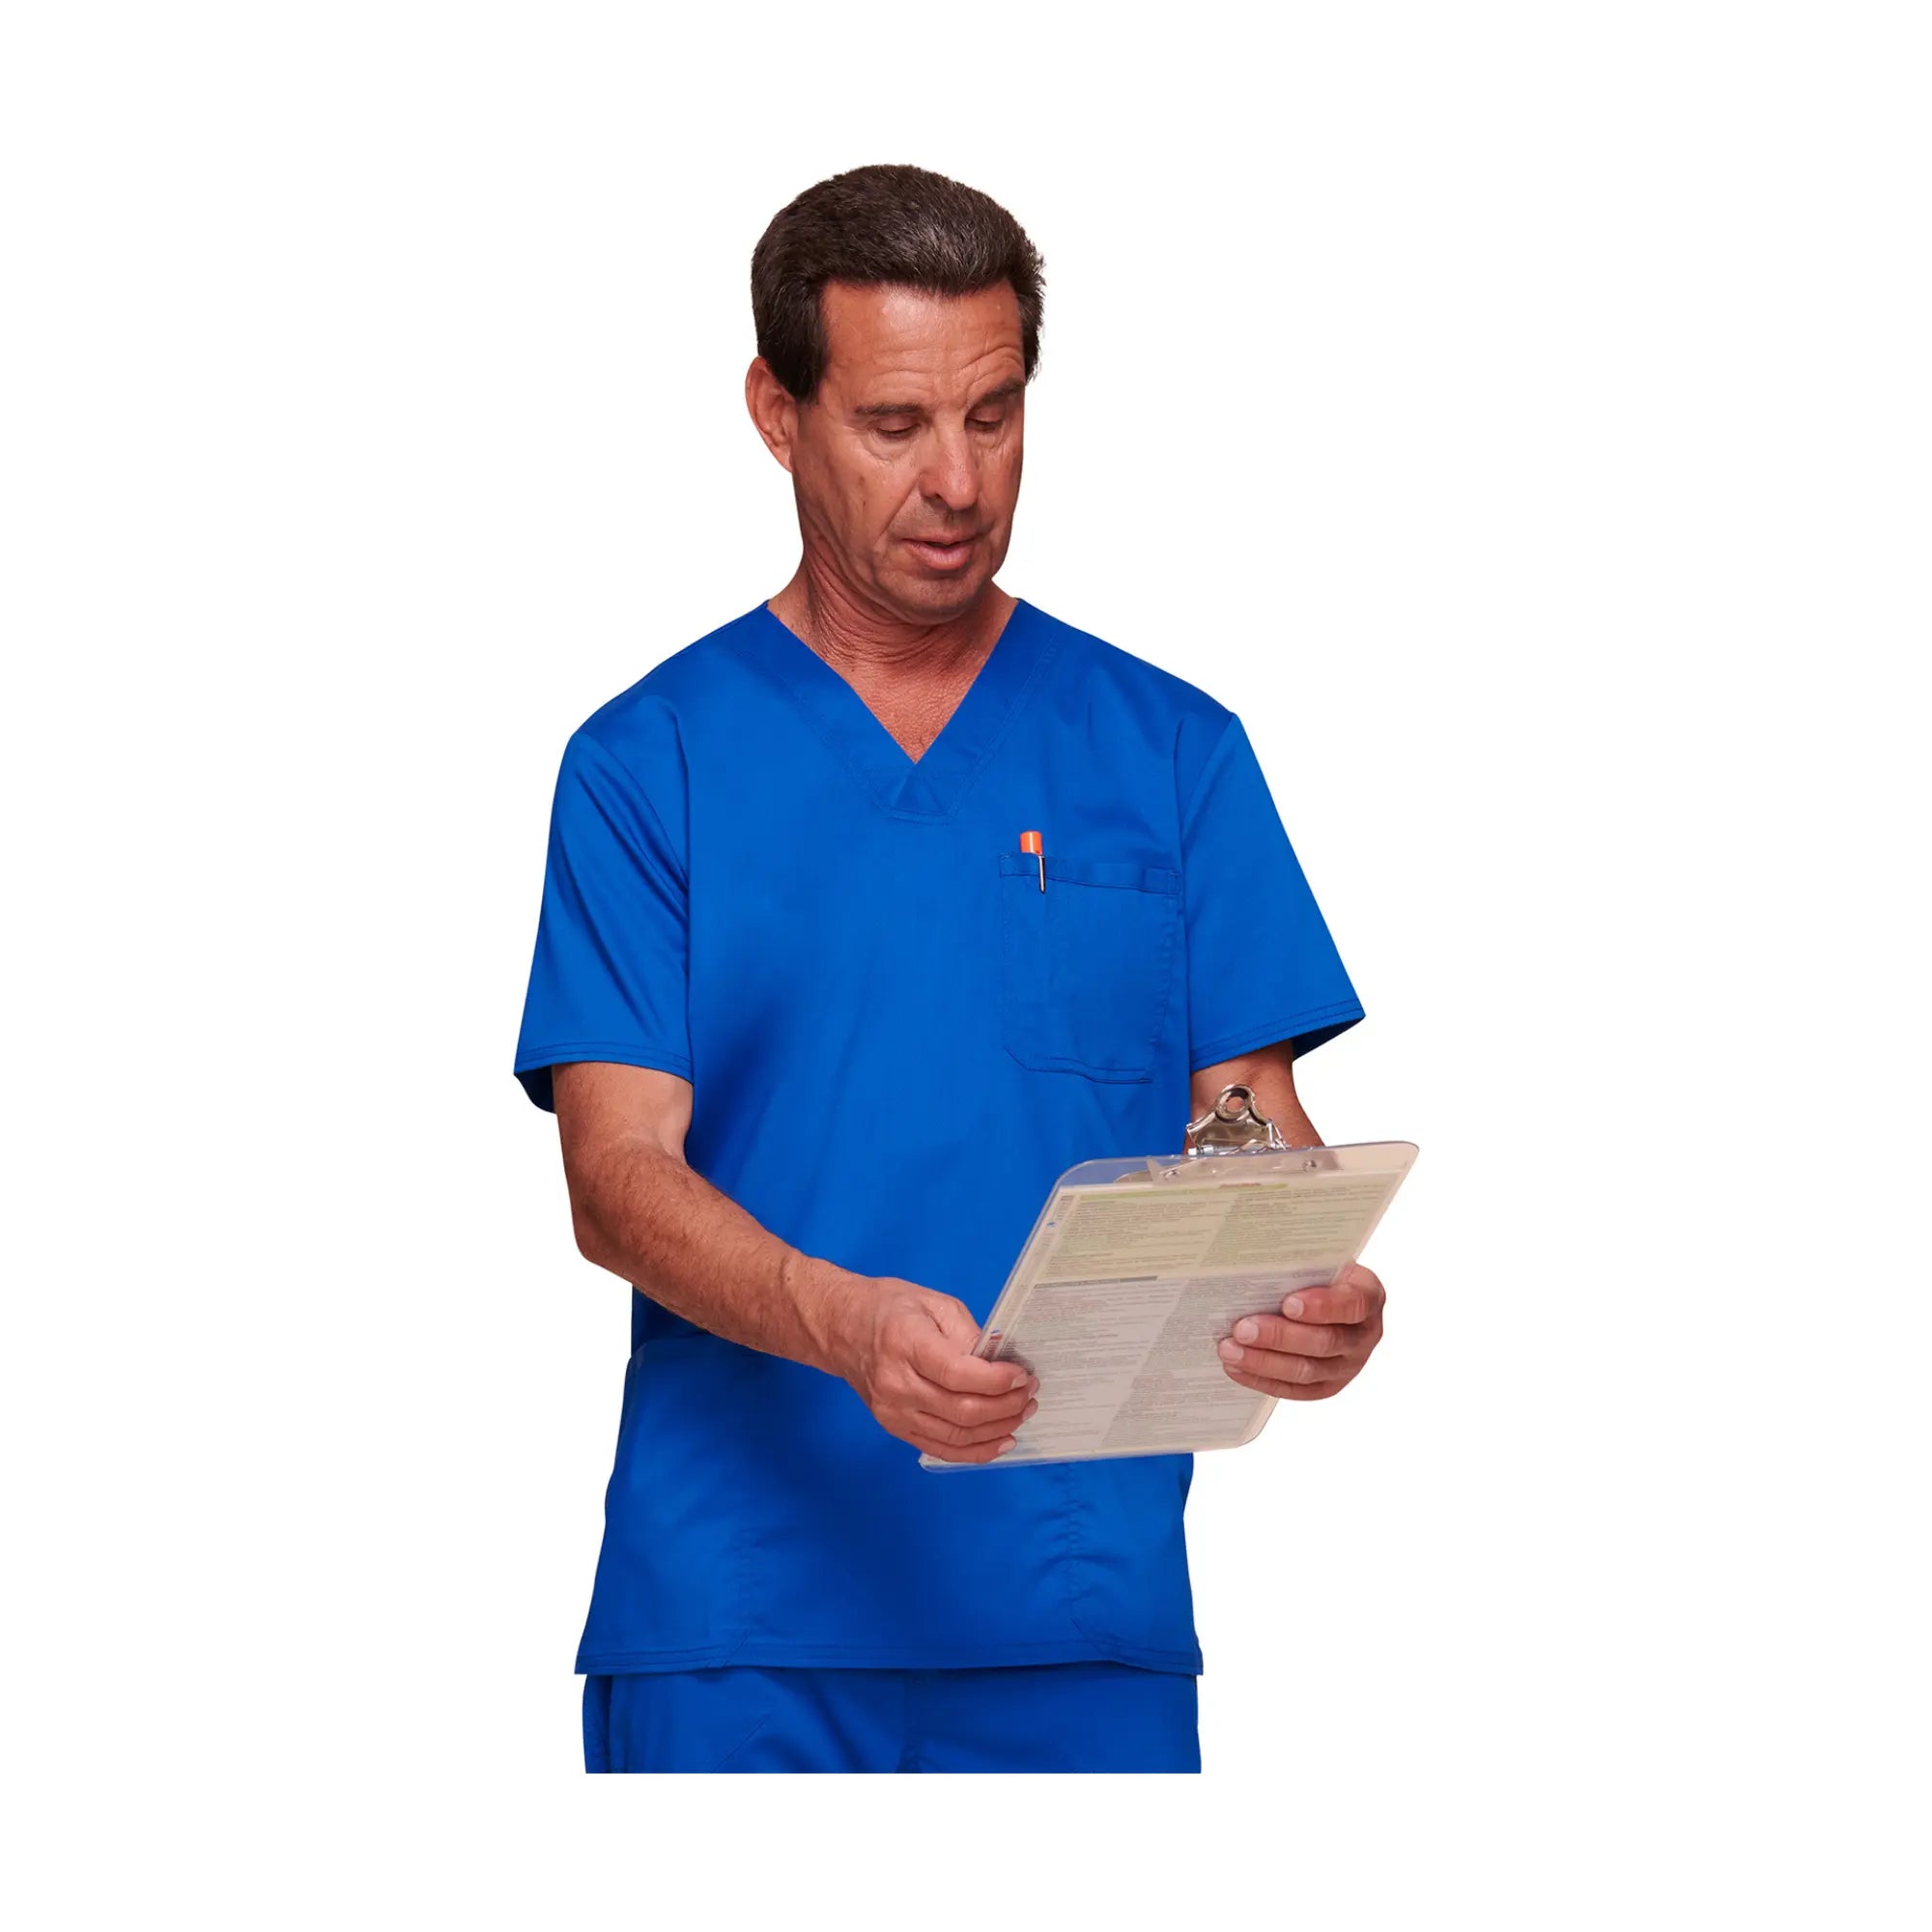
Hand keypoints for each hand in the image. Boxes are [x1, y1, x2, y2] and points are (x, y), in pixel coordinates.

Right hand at [830, 1276, 1038, 1462]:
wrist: (840, 1329)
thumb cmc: (888, 1308)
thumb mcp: (932, 1302)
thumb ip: (967, 1333)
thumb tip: (1001, 1360)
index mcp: (905, 1343)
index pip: (958, 1373)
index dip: (997, 1380)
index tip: (1023, 1375)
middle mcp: (896, 1383)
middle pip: (961, 1410)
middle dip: (1006, 1406)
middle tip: (1030, 1393)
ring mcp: (893, 1412)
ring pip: (956, 1435)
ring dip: (997, 1429)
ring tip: (1022, 1413)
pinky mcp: (895, 1428)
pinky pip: (941, 1449)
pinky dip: (975, 1451)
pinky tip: (1000, 1440)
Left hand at [1215, 1262, 1384, 1400]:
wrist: (1330, 1298)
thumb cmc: (1320, 1273)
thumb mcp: (1320, 1260)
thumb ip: (1299, 1262)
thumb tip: (1253, 1264)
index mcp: (1368, 1296)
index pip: (1352, 1304)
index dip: (1322, 1307)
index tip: (1288, 1304)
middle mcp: (1364, 1335)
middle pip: (1324, 1342)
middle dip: (1279, 1337)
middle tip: (1242, 1329)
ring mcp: (1348, 1365)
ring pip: (1307, 1370)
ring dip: (1263, 1362)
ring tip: (1230, 1350)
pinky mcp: (1327, 1386)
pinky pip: (1295, 1390)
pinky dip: (1262, 1379)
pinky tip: (1236, 1367)